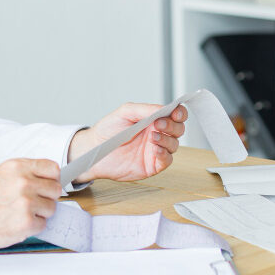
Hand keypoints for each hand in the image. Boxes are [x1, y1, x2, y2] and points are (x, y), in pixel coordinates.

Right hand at [0, 158, 60, 250]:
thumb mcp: (2, 173)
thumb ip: (25, 173)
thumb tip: (47, 179)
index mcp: (19, 167)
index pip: (53, 169)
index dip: (51, 179)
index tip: (45, 185)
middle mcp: (24, 182)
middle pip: (55, 189)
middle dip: (46, 198)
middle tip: (31, 203)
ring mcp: (26, 202)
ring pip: (51, 208)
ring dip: (39, 214)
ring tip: (20, 214)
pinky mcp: (26, 222)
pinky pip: (43, 225)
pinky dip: (32, 227)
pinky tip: (16, 223)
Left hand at [68, 103, 186, 182]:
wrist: (95, 150)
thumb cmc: (108, 130)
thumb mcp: (125, 112)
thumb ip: (145, 109)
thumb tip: (164, 109)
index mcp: (153, 119)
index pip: (175, 114)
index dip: (179, 113)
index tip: (176, 113)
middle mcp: (157, 133)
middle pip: (178, 129)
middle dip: (172, 125)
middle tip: (158, 124)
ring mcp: (155, 150)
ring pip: (174, 144)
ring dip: (167, 139)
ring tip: (152, 137)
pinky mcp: (152, 165)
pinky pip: (167, 160)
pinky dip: (164, 154)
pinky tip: (155, 149)